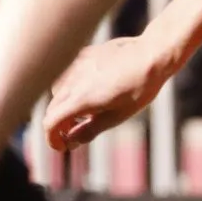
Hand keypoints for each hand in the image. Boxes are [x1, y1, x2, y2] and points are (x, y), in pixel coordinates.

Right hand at [44, 35, 176, 148]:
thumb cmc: (139, 87)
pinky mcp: (82, 55)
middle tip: (74, 134)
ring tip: (84, 112)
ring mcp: (76, 65)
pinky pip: (68, 75)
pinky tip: (91, 90)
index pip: (51, 122)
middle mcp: (73, 81)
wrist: (150, 54)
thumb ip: (90, 130)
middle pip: (53, 109)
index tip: (62, 146)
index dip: (52, 139)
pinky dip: (71, 89)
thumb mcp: (117, 116)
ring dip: (64, 106)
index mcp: (82, 99)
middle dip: (59, 125)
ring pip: (57, 92)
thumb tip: (71, 141)